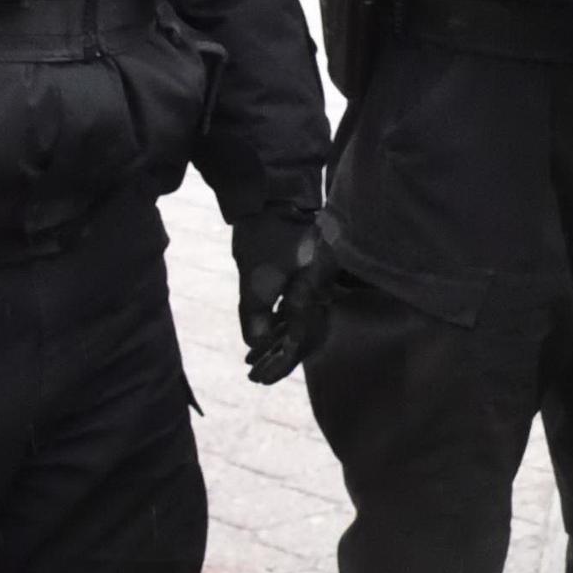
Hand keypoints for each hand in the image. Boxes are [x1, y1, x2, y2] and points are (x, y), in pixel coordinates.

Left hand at [234, 214, 333, 384]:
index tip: (260, 378)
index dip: (279, 362)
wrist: (271, 194)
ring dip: (277, 342)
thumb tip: (255, 344)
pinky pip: (295, 307)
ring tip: (255, 360)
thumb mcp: (255, 277)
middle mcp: (318, 290)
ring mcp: (312, 282)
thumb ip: (255, 313)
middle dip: (279, 357)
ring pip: (298, 322)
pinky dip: (279, 322)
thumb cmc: (264, 235)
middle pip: (302, 335)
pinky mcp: (304, 274)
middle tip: (256, 376)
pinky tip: (266, 331)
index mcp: (312, 293)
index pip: (298, 339)